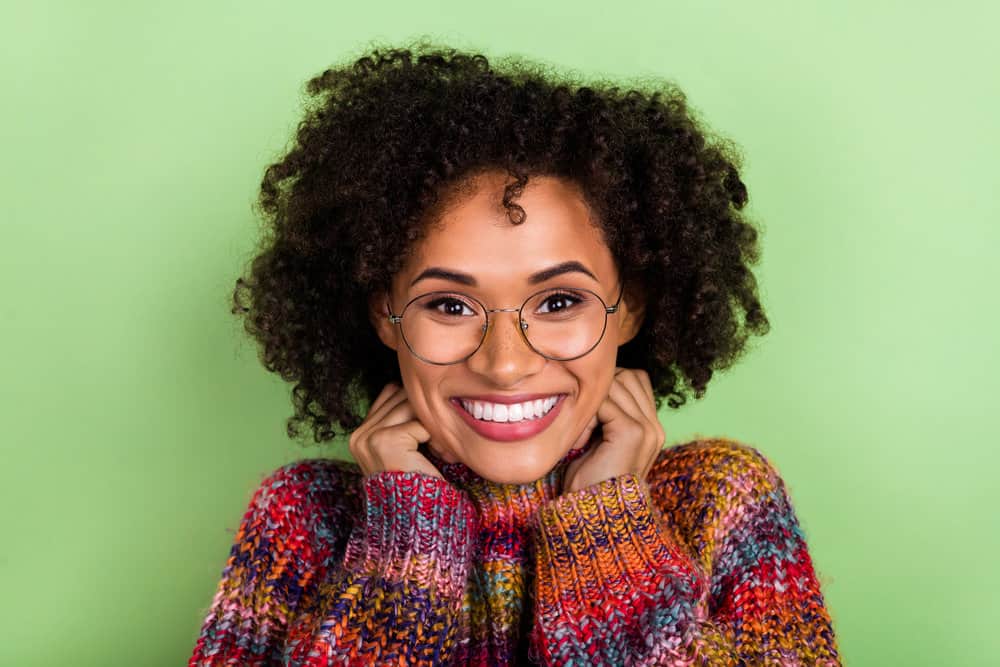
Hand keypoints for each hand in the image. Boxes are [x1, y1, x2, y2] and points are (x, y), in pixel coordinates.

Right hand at [348, 382, 443, 478]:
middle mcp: (359, 435)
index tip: (426, 431)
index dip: (414, 405)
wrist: (417, 515)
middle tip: (437, 440)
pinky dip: (436, 439)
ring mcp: (369, 438)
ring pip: (411, 407)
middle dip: (424, 413)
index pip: (390, 393)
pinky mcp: (385, 441)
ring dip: (431, 425)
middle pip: (401, 397)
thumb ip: (399, 419)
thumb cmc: (416, 481)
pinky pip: (420, 424)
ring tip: (439, 448)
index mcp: (359, 434)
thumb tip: (407, 386)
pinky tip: (440, 455)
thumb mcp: (402, 447)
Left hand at [561, 367, 664, 493]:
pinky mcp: (632, 433)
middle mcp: (655, 427)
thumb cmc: (591, 482)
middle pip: (626, 376)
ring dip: (592, 404)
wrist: (595, 516)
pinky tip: (580, 442)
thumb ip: (608, 414)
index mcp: (652, 427)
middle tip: (584, 424)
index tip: (590, 417)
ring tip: (582, 435)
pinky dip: (586, 417)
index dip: (608, 387)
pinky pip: (604, 402)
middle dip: (600, 391)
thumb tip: (594, 385)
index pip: (636, 379)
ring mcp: (647, 429)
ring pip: (615, 384)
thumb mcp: (603, 440)